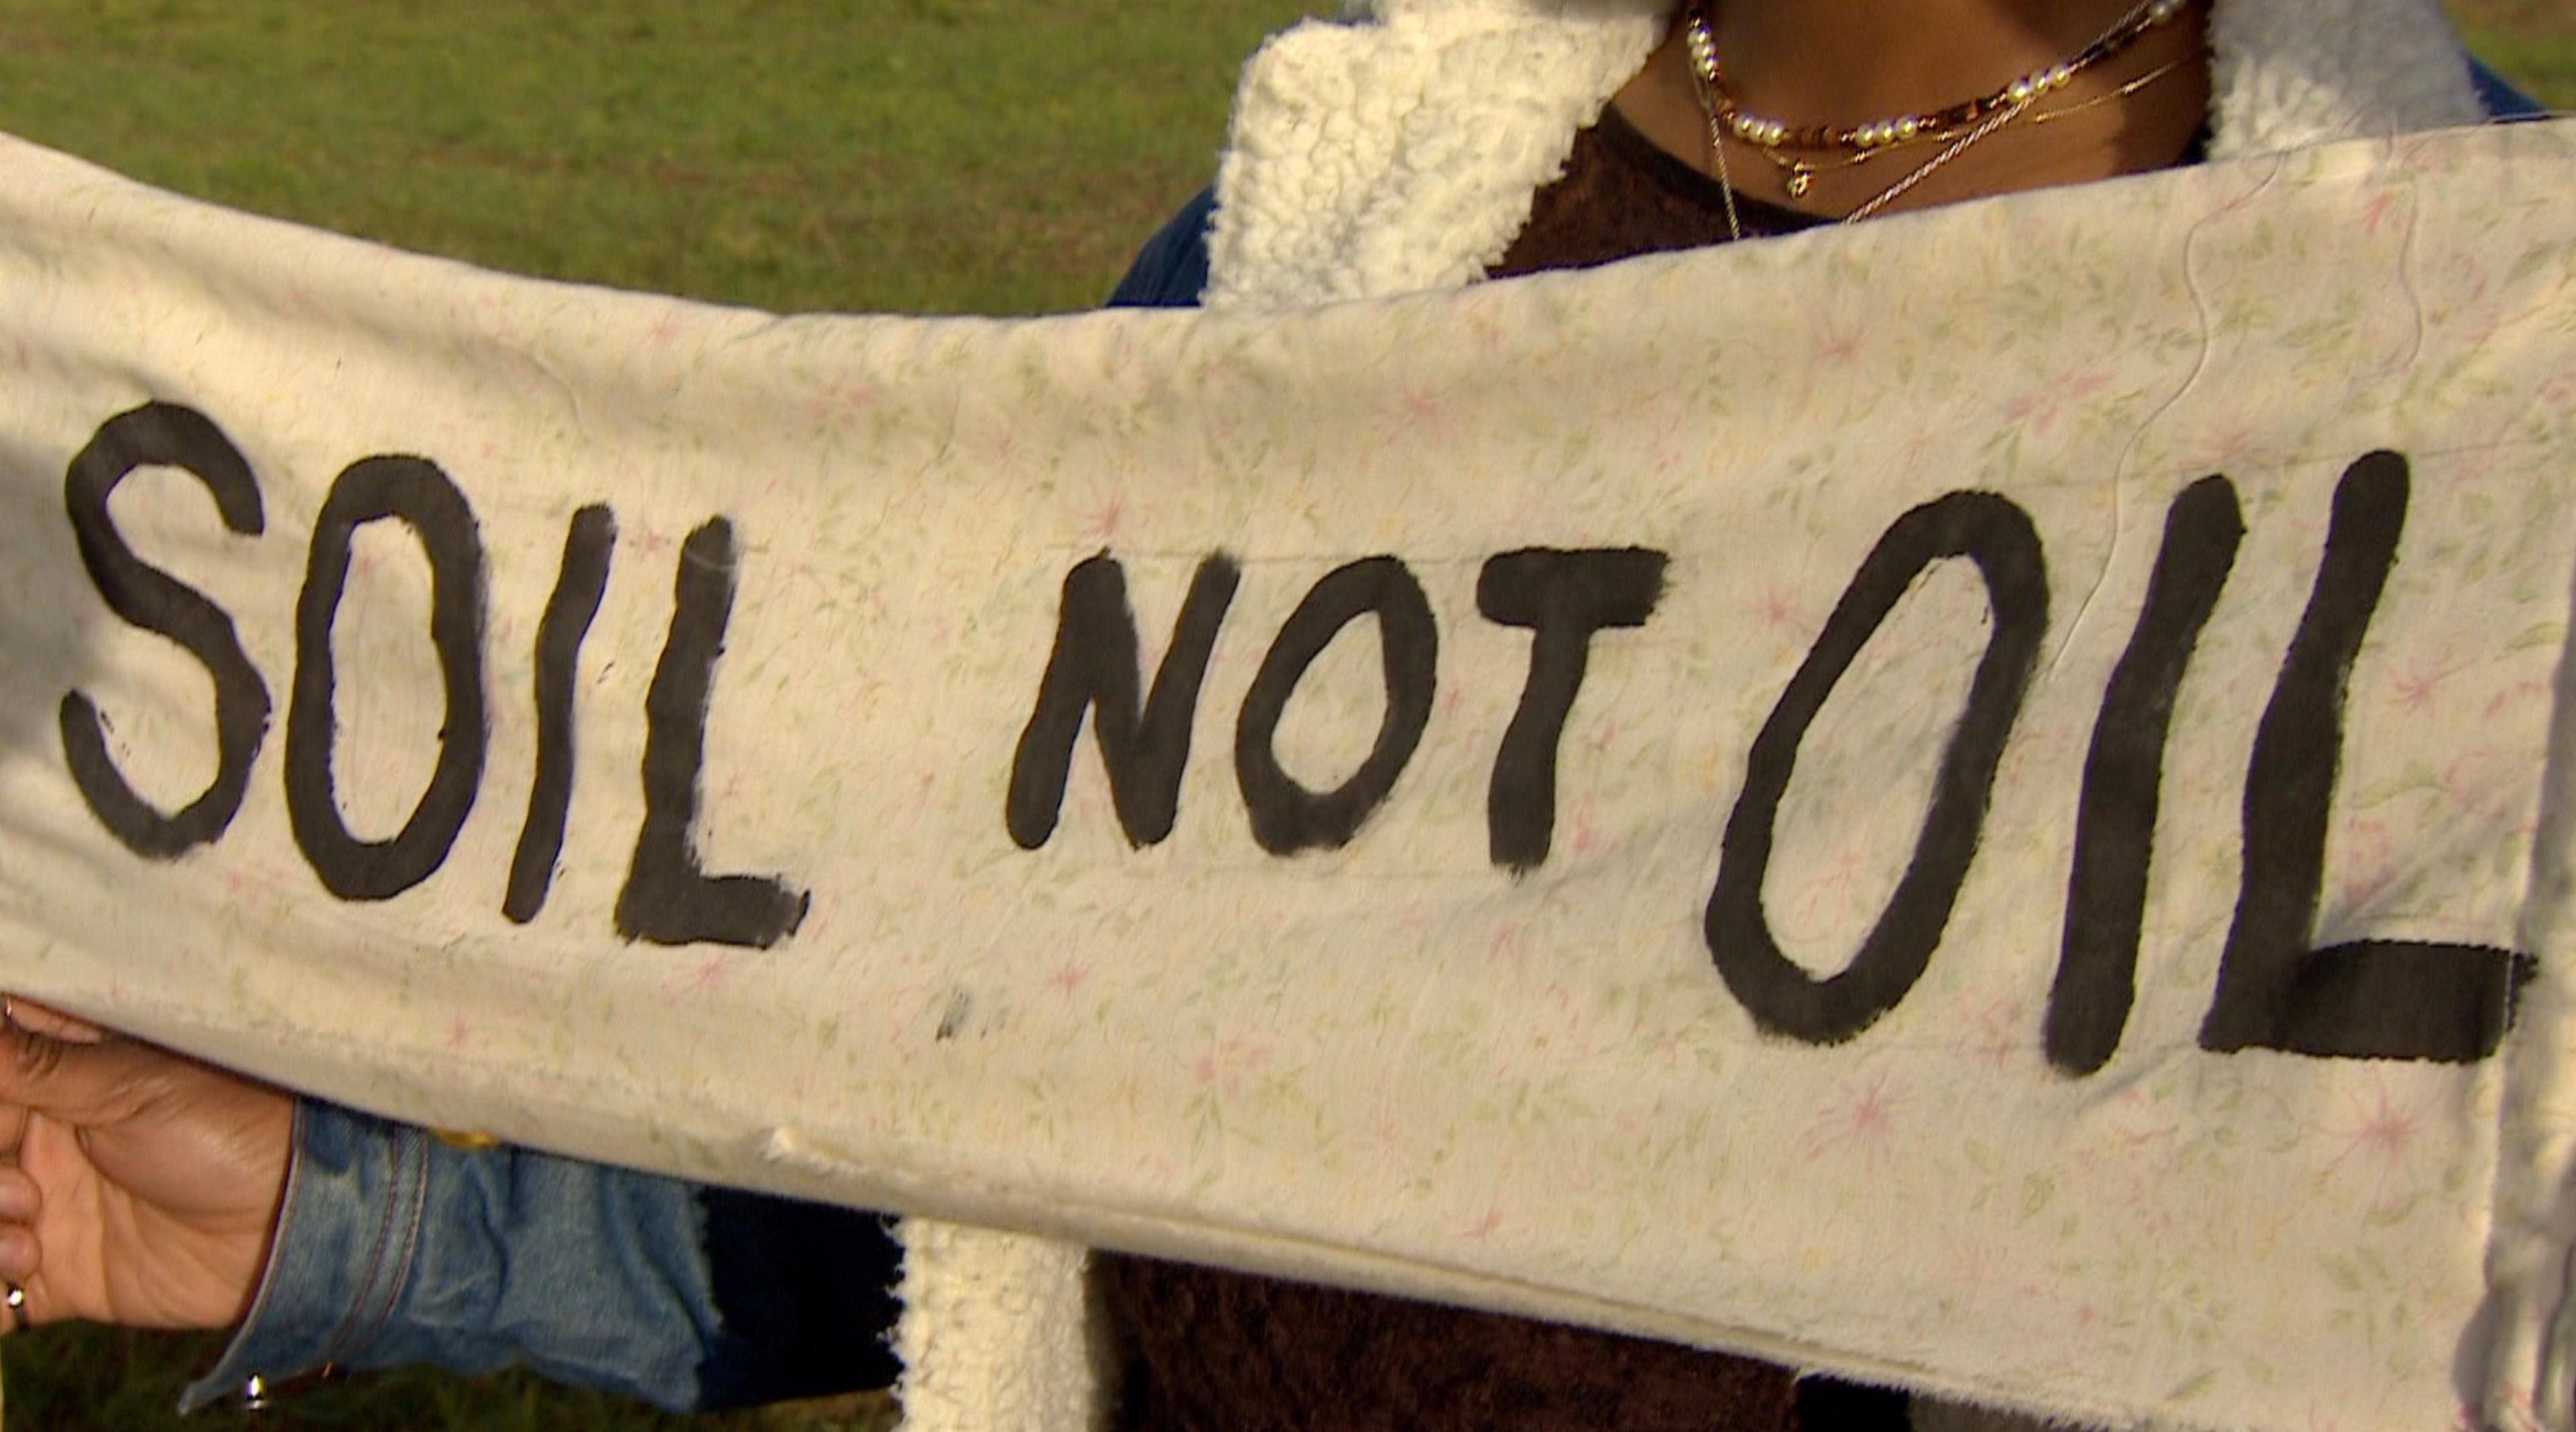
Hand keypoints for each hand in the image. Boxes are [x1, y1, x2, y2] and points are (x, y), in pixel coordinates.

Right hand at [0, 999, 292, 1330]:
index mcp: (57, 1079)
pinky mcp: (58, 1273)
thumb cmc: (228, 1129)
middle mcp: (41, 1140)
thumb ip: (35, 1063)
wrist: (291, 1223)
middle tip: (26, 1195)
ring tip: (31, 1243)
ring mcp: (44, 1207)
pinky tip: (20, 1281)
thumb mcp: (129, 1086)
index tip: (7, 1128)